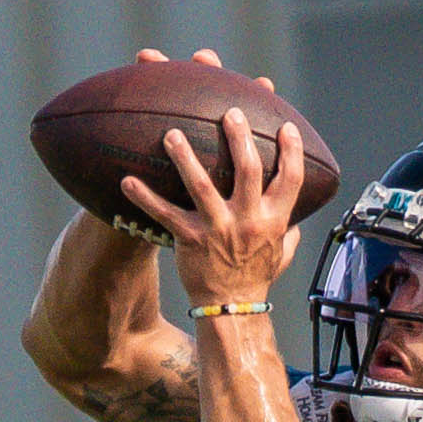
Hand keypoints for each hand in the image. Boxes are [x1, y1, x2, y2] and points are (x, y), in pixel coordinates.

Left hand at [118, 94, 319, 320]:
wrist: (231, 308)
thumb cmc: (256, 276)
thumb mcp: (283, 251)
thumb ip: (289, 226)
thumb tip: (295, 209)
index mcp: (274, 219)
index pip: (290, 179)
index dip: (291, 151)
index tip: (286, 127)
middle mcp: (248, 220)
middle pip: (247, 170)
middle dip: (239, 138)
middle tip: (230, 112)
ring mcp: (218, 228)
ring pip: (201, 185)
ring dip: (185, 157)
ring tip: (172, 133)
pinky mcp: (190, 239)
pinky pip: (164, 214)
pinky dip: (144, 197)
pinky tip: (127, 180)